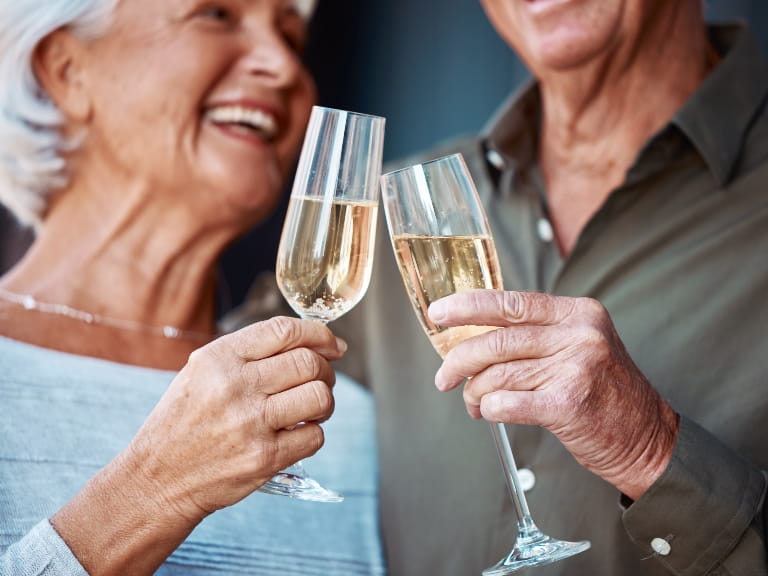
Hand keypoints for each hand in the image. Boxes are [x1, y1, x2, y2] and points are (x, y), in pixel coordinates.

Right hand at [128, 316, 345, 520]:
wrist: (158, 480)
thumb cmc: (185, 421)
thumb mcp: (202, 372)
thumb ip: (249, 353)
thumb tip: (314, 342)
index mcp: (219, 358)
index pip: (285, 331)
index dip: (319, 334)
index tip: (333, 345)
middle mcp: (235, 386)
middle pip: (309, 363)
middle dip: (325, 370)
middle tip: (321, 379)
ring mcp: (251, 423)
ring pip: (320, 397)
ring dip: (325, 401)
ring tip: (311, 407)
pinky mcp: (265, 458)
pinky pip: (315, 436)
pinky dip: (313, 433)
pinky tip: (295, 434)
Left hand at [428, 290, 678, 499]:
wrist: (649, 437)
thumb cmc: (603, 392)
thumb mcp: (579, 345)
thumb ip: (535, 334)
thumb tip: (472, 335)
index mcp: (577, 313)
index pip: (511, 301)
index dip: (467, 305)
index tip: (438, 313)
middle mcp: (579, 335)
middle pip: (497, 339)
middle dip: (459, 360)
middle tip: (444, 378)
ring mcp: (576, 368)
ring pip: (498, 373)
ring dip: (474, 392)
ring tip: (473, 403)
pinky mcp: (570, 405)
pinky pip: (507, 402)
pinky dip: (490, 409)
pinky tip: (491, 412)